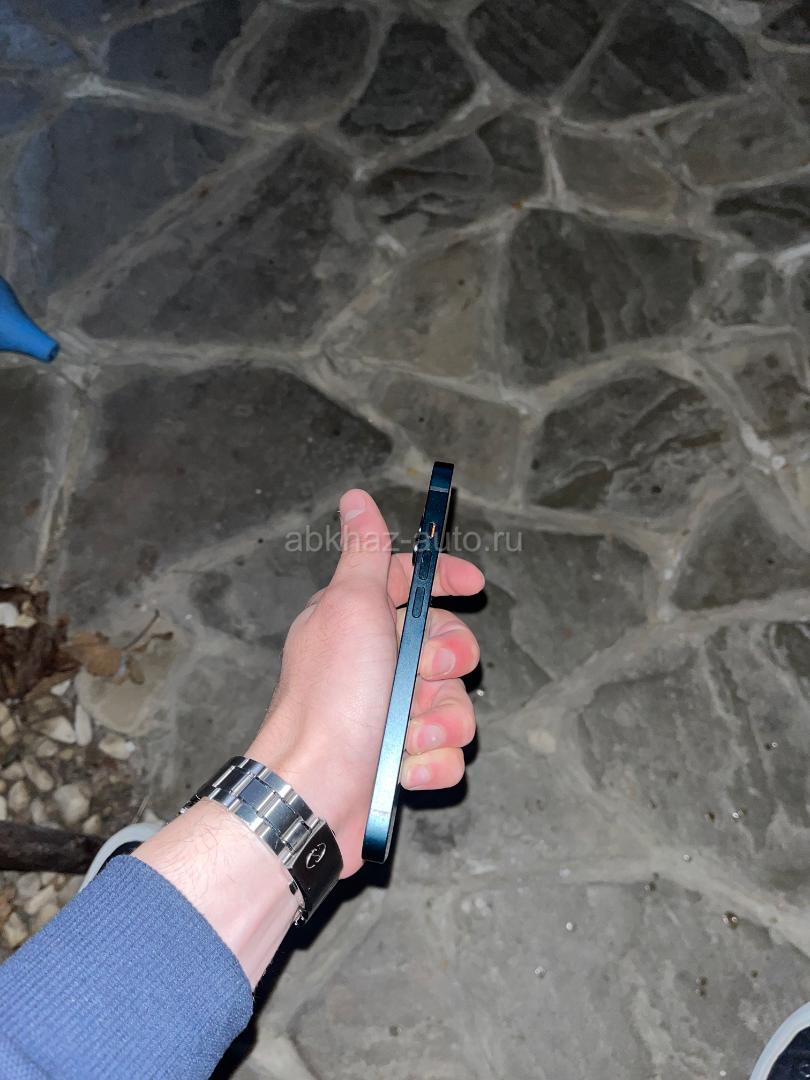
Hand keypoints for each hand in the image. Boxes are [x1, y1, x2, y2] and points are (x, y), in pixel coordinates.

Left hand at [137, 487, 482, 983]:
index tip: (474, 585)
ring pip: (455, 702)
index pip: (410, 582)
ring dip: (439, 721)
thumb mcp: (349, 607)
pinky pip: (448, 752)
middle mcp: (375, 663)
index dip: (446, 579)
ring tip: (409, 737)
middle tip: (423, 676)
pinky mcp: (402, 761)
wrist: (315, 793)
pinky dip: (432, 762)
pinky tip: (405, 770)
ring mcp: (390, 715)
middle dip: (448, 663)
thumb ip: (365, 555)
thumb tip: (356, 500)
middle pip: (448, 643)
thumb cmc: (332, 698)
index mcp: (358, 620)